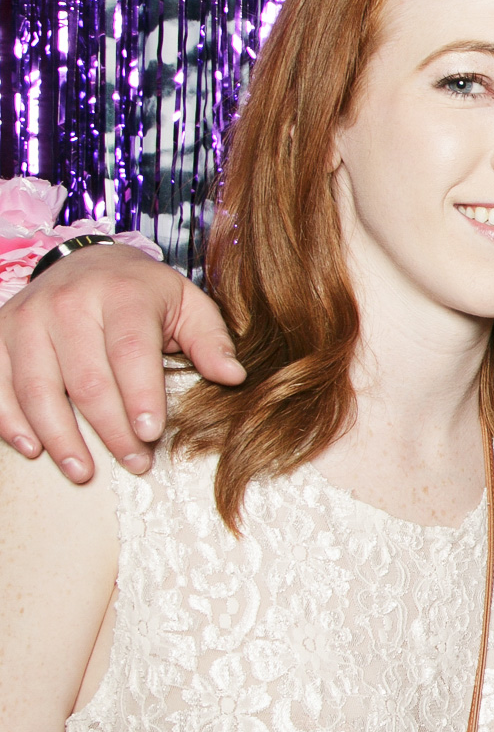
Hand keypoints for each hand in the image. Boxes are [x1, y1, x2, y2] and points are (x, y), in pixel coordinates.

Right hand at [0, 243, 242, 480]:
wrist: (87, 260)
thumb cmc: (144, 293)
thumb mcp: (187, 304)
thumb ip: (211, 340)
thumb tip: (233, 377)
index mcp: (121, 293)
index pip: (130, 351)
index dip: (140, 397)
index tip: (151, 435)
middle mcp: (68, 303)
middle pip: (87, 379)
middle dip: (110, 430)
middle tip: (135, 462)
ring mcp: (27, 318)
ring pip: (38, 388)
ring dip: (60, 437)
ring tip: (83, 470)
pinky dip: (10, 420)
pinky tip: (32, 449)